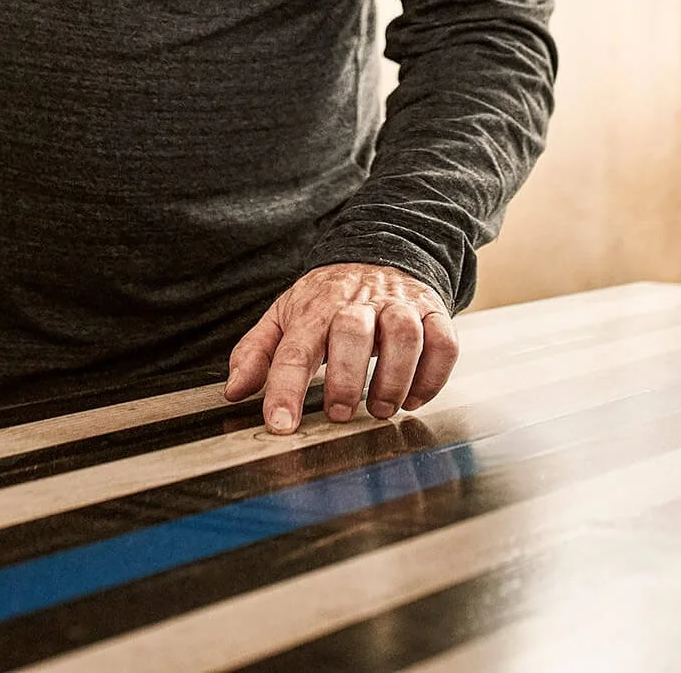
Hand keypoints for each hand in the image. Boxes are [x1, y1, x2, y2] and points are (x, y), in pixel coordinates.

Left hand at [225, 263, 458, 434]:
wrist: (378, 254)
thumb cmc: (327, 298)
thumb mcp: (284, 316)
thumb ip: (257, 352)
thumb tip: (235, 390)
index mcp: (315, 305)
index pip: (295, 348)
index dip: (285, 389)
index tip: (280, 425)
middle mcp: (359, 301)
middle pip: (353, 333)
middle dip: (346, 380)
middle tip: (340, 414)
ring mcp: (400, 305)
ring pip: (405, 336)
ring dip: (394, 380)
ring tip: (382, 409)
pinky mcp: (433, 312)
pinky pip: (444, 343)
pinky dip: (433, 376)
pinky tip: (414, 398)